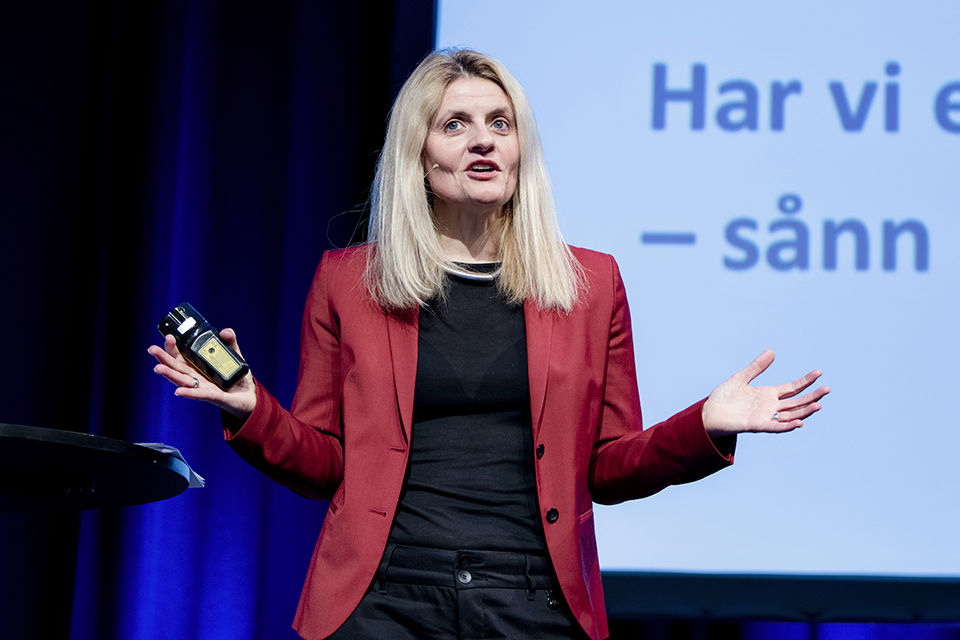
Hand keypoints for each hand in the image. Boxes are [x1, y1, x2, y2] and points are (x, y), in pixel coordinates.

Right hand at [148, 328, 256, 420]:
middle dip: (164, 359)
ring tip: (158, 368)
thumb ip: (230, 342)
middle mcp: (196, 377)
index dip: (173, 347)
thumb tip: (225, 331)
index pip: (180, 356)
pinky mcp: (214, 397)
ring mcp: (202, 388)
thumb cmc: (236, 377)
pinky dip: (189, 393)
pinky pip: (200, 395)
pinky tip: (178, 391)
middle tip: (152, 349)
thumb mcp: (234, 355)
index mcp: (197, 366)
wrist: (249, 395)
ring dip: (170, 375)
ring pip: (183, 381)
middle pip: (177, 368)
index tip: (168, 337)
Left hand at [702, 350, 828, 435]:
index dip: (805, 381)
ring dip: (804, 411)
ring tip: (819, 405)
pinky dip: (787, 426)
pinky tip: (800, 422)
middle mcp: (770, 406)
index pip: (792, 388)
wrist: (709, 412)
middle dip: (812, 396)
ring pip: (791, 415)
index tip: (819, 373)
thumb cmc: (724, 397)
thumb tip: (772, 352)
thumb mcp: (741, 377)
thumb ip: (757, 367)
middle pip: (797, 402)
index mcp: (768, 394)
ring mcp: (765, 416)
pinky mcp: (757, 425)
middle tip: (827, 389)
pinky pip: (775, 426)